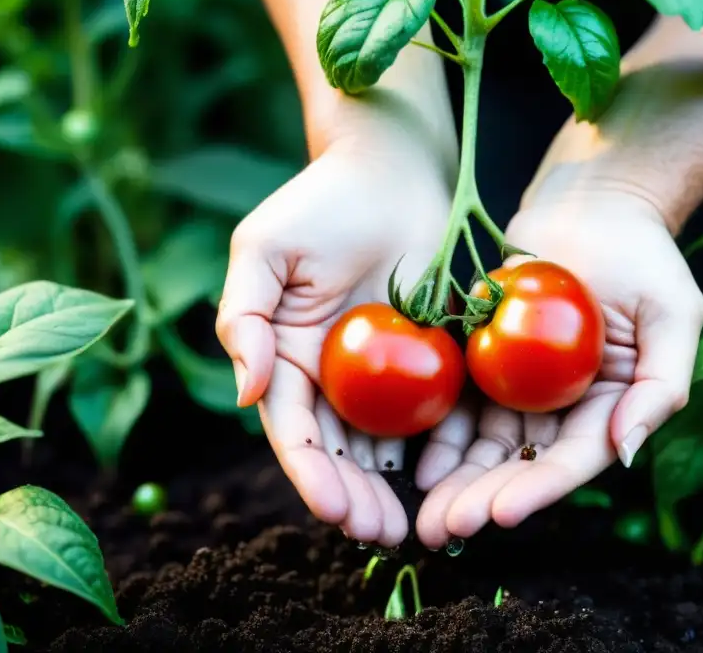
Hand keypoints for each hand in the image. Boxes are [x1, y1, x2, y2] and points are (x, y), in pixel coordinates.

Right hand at [215, 102, 451, 547]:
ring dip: (399, 488)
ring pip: (389, 443)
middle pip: (343, 452)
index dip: (312, 475)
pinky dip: (442, 445)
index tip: (336, 511)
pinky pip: (437, 408)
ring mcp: (384, 370)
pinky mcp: (432, 355)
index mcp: (288, 358)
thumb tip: (247, 394)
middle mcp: (333, 375)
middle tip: (384, 535)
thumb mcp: (265, 250)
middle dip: (357, 498)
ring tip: (420, 525)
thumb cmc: (322, 201)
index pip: (296, 432)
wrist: (394, 168)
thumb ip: (244, 318)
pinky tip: (457, 476)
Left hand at [413, 189, 702, 547]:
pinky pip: (461, 402)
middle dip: (483, 500)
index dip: (537, 490)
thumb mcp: (672, 313)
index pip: (573, 459)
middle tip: (442, 530)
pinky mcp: (488, 358)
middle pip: (521, 463)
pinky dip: (439, 433)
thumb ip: (660, 384)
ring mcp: (524, 386)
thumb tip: (626, 450)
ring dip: (454, 480)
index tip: (499, 514)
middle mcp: (566, 406)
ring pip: (485, 444)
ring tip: (422, 512)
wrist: (592, 200)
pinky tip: (413, 459)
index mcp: (611, 405)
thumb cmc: (643, 252)